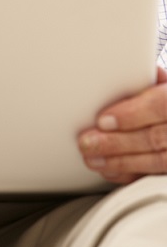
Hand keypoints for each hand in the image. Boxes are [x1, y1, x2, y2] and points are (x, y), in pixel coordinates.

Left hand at [78, 68, 166, 182]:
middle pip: (154, 137)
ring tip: (91, 157)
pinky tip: (108, 169)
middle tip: (88, 142)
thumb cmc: (165, 100)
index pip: (160, 105)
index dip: (131, 114)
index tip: (103, 120)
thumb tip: (119, 70)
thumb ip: (143, 78)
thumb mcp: (161, 83)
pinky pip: (155, 176)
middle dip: (117, 142)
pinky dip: (129, 174)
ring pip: (157, 160)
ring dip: (119, 161)